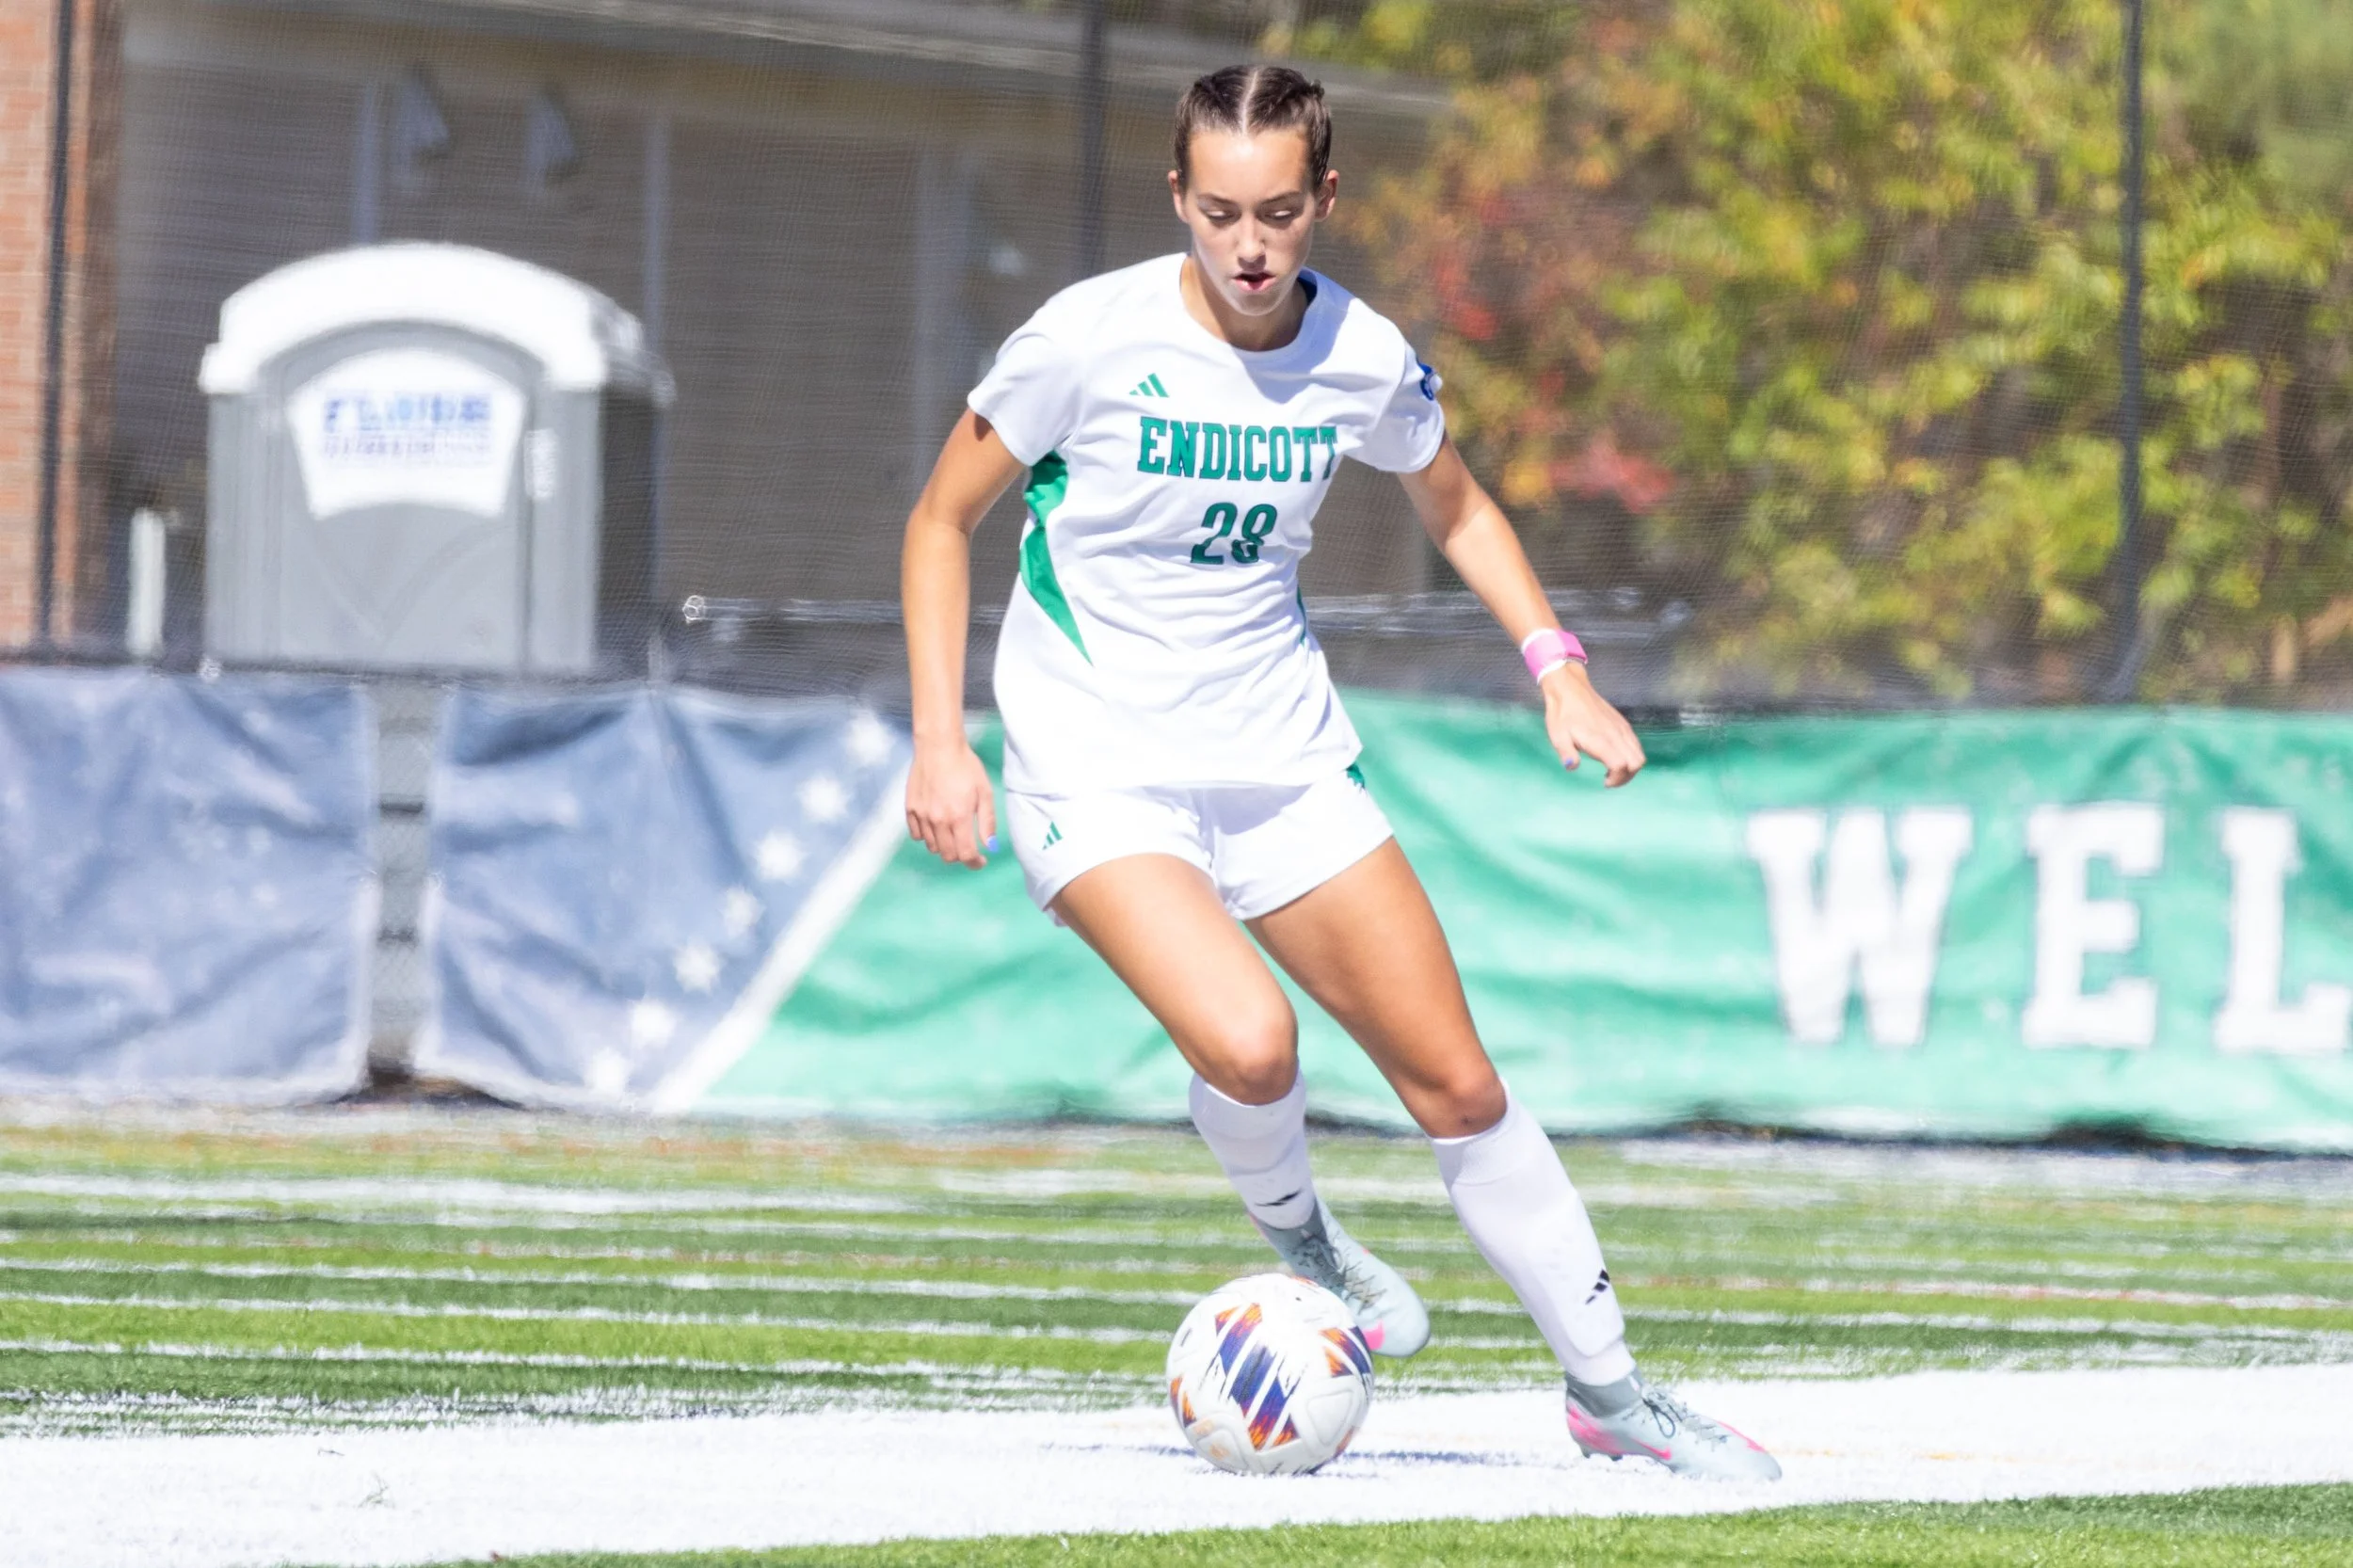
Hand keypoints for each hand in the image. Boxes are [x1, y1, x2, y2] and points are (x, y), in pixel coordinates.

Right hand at [905, 737, 997, 866]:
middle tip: (967, 846)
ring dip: (944, 846)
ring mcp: (921, 815)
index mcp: (959, 817)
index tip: (980, 861)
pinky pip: (917, 835)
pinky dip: (927, 836)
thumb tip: (990, 846)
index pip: (965, 854)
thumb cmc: (965, 766)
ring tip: (952, 832)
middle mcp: (938, 820)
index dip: (974, 863)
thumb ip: (987, 821)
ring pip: (932, 847)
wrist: (938, 747)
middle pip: (948, 855)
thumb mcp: (985, 792)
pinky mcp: (910, 809)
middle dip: (960, 856)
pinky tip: (935, 825)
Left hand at [1541, 663, 1645, 786]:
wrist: (1570, 689)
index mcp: (1600, 739)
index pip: (1621, 765)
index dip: (1616, 779)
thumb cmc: (1562, 714)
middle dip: (1627, 776)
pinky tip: (1616, 756)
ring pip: (1639, 754)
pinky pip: (1636, 744)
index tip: (1604, 782)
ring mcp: (1622, 728)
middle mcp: (1616, 734)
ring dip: (1631, 767)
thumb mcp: (1557, 736)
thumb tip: (1572, 766)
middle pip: (1636, 762)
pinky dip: (1632, 756)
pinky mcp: (1623, 723)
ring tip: (1613, 771)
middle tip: (1610, 779)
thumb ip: (1566, 753)